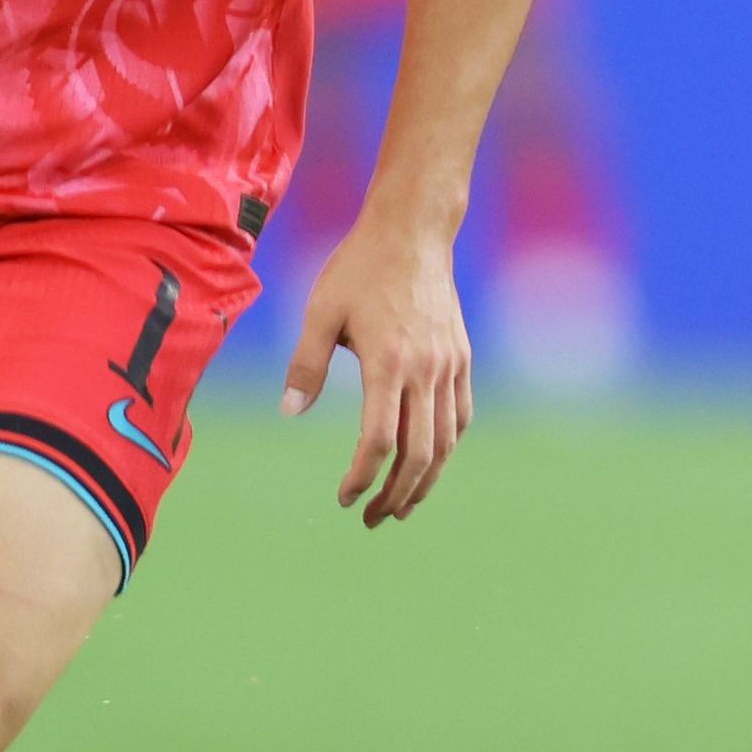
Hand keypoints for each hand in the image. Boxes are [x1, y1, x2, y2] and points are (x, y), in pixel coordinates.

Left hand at [281, 227, 471, 525]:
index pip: (380, 440)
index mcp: (388, 362)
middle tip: (373, 519)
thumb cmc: (360, 268)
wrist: (413, 232)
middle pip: (420, 454)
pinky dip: (446, 448)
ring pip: (446, 442)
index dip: (362, 477)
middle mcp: (426, 369)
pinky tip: (429, 463)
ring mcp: (450, 365)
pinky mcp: (462, 359)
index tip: (345, 497)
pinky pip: (460, 416)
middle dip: (396, 495)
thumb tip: (289, 411)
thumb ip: (306, 364)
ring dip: (425, 482)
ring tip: (402, 506)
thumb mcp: (321, 311)